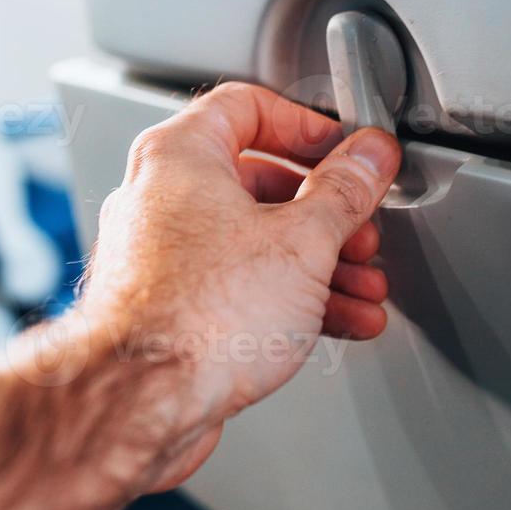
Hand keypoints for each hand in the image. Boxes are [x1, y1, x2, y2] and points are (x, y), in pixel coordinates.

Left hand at [75, 81, 401, 491]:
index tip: (346, 153)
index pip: (247, 106)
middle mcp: (159, 198)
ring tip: (362, 286)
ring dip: (318, 262)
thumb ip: (346, 190)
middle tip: (360, 230)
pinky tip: (336, 320)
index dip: (307, 126)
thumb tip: (369, 156)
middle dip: (324, 213)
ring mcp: (159, 255)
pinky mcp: (167, 308)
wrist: (141, 403)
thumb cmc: (195, 318)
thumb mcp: (303, 240)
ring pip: (252, 241)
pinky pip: (236, 286)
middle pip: (257, 181)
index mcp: (179, 156)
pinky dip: (287, 296)